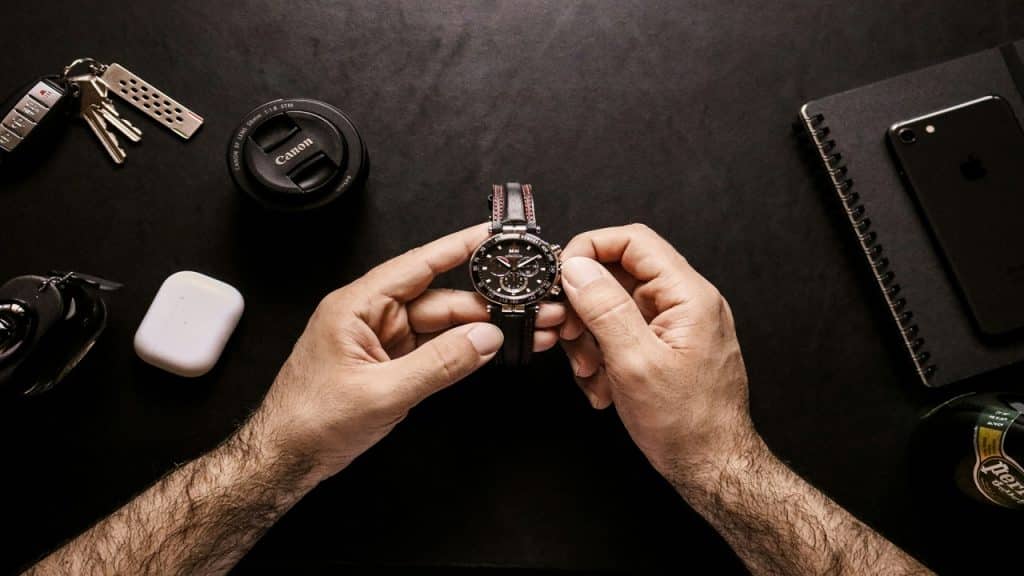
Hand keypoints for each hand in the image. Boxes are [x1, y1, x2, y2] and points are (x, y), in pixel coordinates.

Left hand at [254, 224, 565, 482]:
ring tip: (518, 330)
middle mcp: (370, 316)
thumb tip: (484, 338)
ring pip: (440, 325)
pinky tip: (488, 349)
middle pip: (438, 298)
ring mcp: (381, 340)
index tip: (492, 235)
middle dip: (483, 302)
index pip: (417, 264)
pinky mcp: (389, 364)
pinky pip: (433, 349)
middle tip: (524, 305)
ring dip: (477, 328)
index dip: (458, 247)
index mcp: (357, 305)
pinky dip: (461, 350)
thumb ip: (439, 364)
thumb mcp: (382, 393)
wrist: (285, 459)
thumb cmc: (310, 422)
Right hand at [558, 224, 752, 488]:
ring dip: (590, 340)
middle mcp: (684, 304)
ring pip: (612, 308)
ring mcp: (673, 326)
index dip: (590, 249)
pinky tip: (605, 387)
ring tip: (592, 373)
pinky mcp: (663, 347)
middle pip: (617, 275)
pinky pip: (620, 336)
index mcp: (687, 296)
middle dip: (585, 308)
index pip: (633, 241)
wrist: (711, 467)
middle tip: (571, 337)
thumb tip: (577, 267)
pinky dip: (602, 358)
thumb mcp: (634, 363)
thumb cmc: (687, 423)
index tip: (561, 275)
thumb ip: (604, 309)